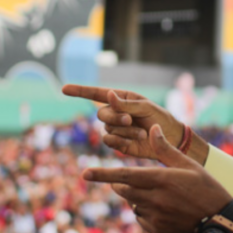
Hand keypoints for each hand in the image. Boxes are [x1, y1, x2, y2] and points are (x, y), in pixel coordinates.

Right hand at [61, 85, 188, 161]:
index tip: (64, 89)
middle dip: (115, 117)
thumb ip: (126, 104)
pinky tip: (134, 141)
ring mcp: (115, 128)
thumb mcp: (146, 107)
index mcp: (120, 99)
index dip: (79, 91)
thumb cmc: (160, 118)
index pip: (96, 94)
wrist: (169, 139)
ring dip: (125, 131)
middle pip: (101, 114)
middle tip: (130, 119)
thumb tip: (108, 94)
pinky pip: (109, 141)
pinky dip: (120, 141)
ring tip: (141, 132)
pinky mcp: (118, 143)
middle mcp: (115, 113)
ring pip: (107, 129)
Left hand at [83, 125, 230, 232]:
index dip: (102, 174)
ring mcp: (155, 218)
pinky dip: (147, 214)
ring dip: (138, 199)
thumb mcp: (190, 166)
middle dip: (122, 184)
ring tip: (163, 197)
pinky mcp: (157, 232)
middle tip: (135, 180)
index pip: (123, 175)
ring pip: (133, 205)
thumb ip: (166, 149)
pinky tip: (167, 212)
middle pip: (124, 190)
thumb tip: (151, 128)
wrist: (221, 226)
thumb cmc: (208, 190)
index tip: (84, 173)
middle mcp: (154, 200)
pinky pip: (142, 220)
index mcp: (161, 180)